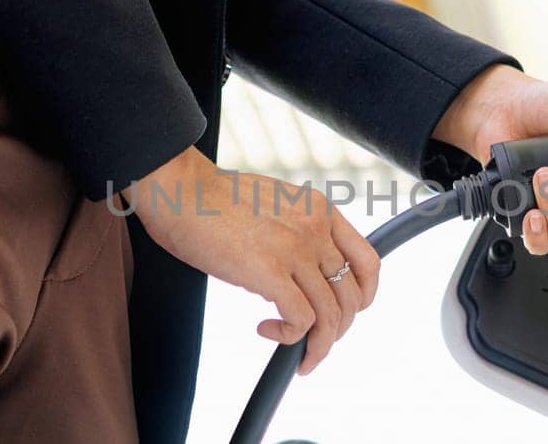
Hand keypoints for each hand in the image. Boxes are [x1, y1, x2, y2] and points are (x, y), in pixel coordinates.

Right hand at [127, 147, 379, 374]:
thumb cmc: (212, 200)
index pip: (368, 262)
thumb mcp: (274, 206)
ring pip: (330, 315)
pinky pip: (301, 321)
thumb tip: (297, 276)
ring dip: (317, 346)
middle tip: (314, 345)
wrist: (179, 190)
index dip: (364, 296)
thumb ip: (295, 233)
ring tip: (299, 357)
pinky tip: (266, 330)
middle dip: (337, 330)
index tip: (348, 313)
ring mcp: (295, 250)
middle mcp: (316, 229)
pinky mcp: (269, 271)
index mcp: (320, 210)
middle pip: (351, 296)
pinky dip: (289, 338)